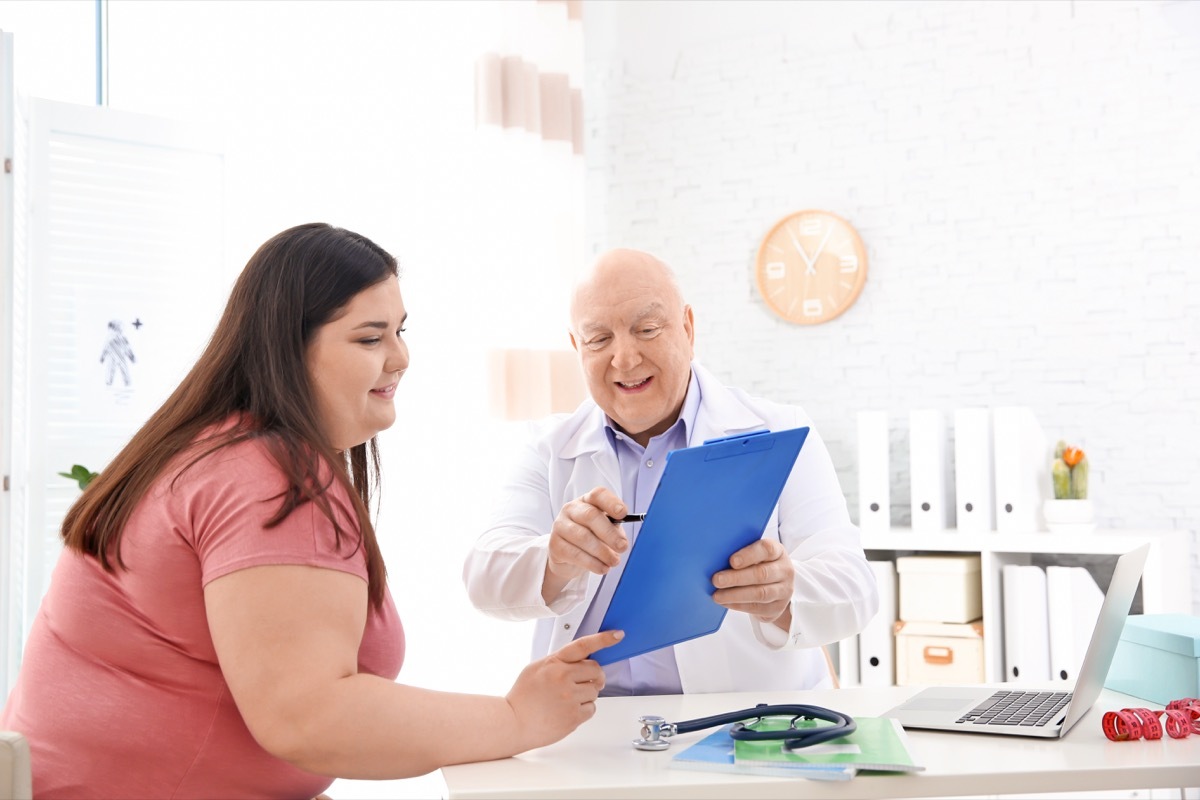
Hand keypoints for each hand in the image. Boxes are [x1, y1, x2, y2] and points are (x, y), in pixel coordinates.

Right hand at [505, 630, 622, 750]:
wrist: (513, 723)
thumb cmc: (523, 697)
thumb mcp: (536, 669)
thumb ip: (558, 662)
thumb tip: (579, 660)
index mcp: (554, 663)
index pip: (583, 646)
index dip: (603, 639)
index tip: (618, 635)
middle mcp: (563, 678)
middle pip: (596, 670)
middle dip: (593, 676)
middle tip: (582, 682)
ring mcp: (570, 698)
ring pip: (595, 691)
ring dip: (586, 695)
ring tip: (567, 699)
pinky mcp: (574, 716)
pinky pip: (592, 708)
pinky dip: (584, 710)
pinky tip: (568, 710)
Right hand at [544, 487, 628, 587]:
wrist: (567, 557)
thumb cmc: (591, 538)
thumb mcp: (605, 530)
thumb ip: (614, 530)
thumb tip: (621, 540)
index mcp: (587, 501)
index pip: (598, 495)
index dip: (611, 503)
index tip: (623, 513)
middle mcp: (571, 509)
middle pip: (590, 516)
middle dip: (609, 533)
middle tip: (622, 547)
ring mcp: (560, 526)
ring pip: (583, 537)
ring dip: (602, 552)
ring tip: (614, 561)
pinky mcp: (555, 545)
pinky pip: (575, 554)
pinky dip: (592, 563)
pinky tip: (602, 568)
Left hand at [711, 538, 794, 626]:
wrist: (775, 586)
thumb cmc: (758, 565)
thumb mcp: (754, 554)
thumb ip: (741, 554)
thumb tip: (716, 558)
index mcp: (778, 552)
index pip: (767, 549)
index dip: (749, 555)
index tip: (731, 561)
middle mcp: (784, 570)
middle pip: (761, 574)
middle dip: (736, 578)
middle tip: (717, 580)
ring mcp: (783, 590)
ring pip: (760, 593)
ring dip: (735, 595)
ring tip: (717, 595)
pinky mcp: (777, 607)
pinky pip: (757, 608)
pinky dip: (738, 605)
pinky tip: (726, 602)